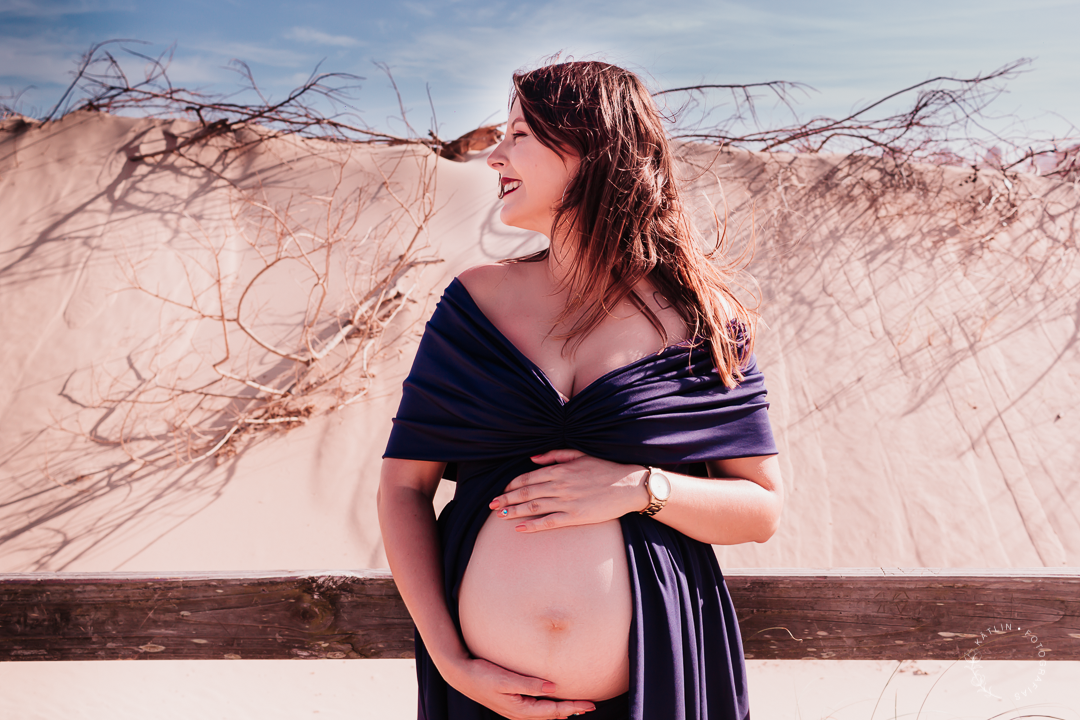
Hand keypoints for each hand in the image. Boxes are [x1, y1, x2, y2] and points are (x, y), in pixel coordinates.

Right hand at [443, 656, 595, 718]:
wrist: (460, 674)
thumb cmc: (481, 674)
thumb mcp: (505, 679)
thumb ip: (529, 684)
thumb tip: (553, 688)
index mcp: (520, 709)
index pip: (553, 711)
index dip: (573, 707)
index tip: (590, 704)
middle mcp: (519, 712)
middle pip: (551, 714)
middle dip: (571, 710)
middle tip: (591, 705)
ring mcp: (515, 709)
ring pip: (544, 713)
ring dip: (561, 710)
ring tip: (577, 706)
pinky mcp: (511, 702)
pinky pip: (536, 708)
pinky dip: (549, 706)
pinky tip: (552, 701)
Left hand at [489, 449, 647, 531]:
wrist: (628, 485)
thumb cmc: (605, 468)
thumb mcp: (580, 455)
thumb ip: (555, 455)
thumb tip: (533, 459)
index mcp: (560, 469)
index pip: (528, 477)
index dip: (512, 485)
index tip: (501, 490)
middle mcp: (560, 485)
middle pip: (526, 492)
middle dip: (506, 498)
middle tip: (491, 505)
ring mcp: (567, 501)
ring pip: (534, 507)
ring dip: (514, 511)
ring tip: (500, 515)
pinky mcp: (575, 516)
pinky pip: (549, 521)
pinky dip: (533, 525)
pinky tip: (520, 528)